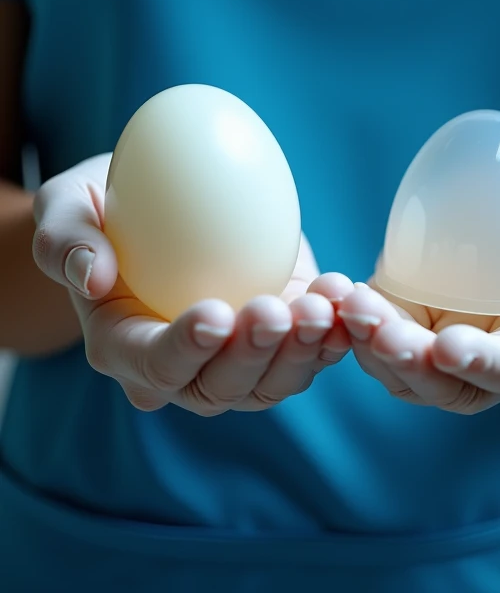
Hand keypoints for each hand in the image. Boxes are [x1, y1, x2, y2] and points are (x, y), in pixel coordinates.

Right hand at [33, 154, 351, 413]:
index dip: (185, 349)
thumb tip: (90, 275)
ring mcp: (235, 359)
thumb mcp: (66, 206)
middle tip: (275, 311)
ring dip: (301, 352)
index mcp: (124, 347)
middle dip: (253, 356)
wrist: (156, 205)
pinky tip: (342, 297)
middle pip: (221, 387)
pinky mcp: (277, 337)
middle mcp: (183, 369)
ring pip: (272, 381)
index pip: (154, 365)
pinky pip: (308, 352)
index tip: (214, 313)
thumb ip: (64, 239)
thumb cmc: (102, 208)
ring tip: (320, 308)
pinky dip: (331, 332)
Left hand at [338, 164, 499, 413]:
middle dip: (410, 364)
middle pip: (451, 385)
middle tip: (376, 327)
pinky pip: (382, 342)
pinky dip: (354, 328)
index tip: (447, 347)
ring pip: (407, 373)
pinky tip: (333, 298)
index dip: (483, 365)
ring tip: (345, 305)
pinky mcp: (422, 324)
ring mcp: (457, 348)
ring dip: (371, 348)